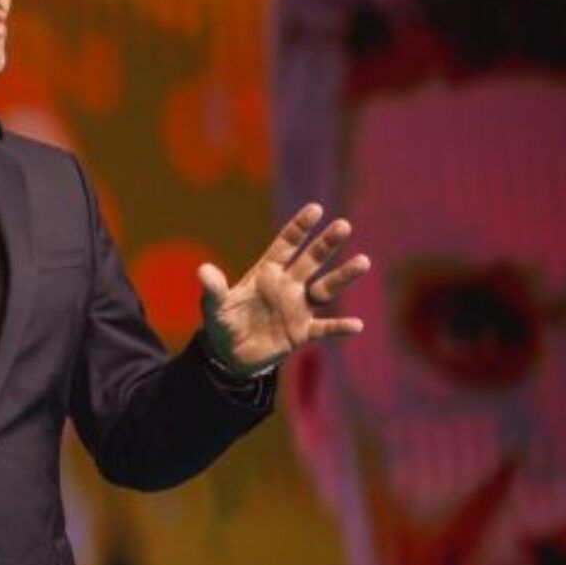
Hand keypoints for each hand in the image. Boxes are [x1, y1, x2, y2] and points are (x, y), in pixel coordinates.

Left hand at [197, 203, 369, 374]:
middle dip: (326, 244)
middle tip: (343, 225)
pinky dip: (339, 327)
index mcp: (266, 273)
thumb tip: (203, 270)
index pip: (286, 245)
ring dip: (343, 276)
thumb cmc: (222, 323)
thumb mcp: (214, 307)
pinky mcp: (302, 332)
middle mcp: (287, 285)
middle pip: (311, 260)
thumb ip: (213, 289)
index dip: (299, 228)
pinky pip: (324, 327)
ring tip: (363, 261)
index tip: (315, 209)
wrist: (229, 355)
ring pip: (326, 288)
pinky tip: (356, 325)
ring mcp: (298, 308)